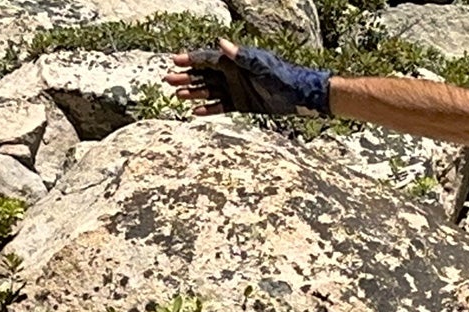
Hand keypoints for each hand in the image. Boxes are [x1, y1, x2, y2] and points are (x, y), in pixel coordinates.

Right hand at [167, 40, 331, 116]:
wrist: (300, 96)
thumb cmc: (283, 76)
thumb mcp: (262, 65)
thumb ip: (241, 56)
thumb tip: (221, 43)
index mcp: (235, 62)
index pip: (207, 59)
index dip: (191, 59)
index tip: (175, 61)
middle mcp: (233, 74)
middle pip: (204, 75)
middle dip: (186, 77)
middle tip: (168, 79)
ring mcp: (236, 89)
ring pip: (209, 91)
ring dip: (194, 93)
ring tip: (177, 96)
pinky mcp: (242, 104)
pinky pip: (221, 106)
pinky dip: (209, 109)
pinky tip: (195, 112)